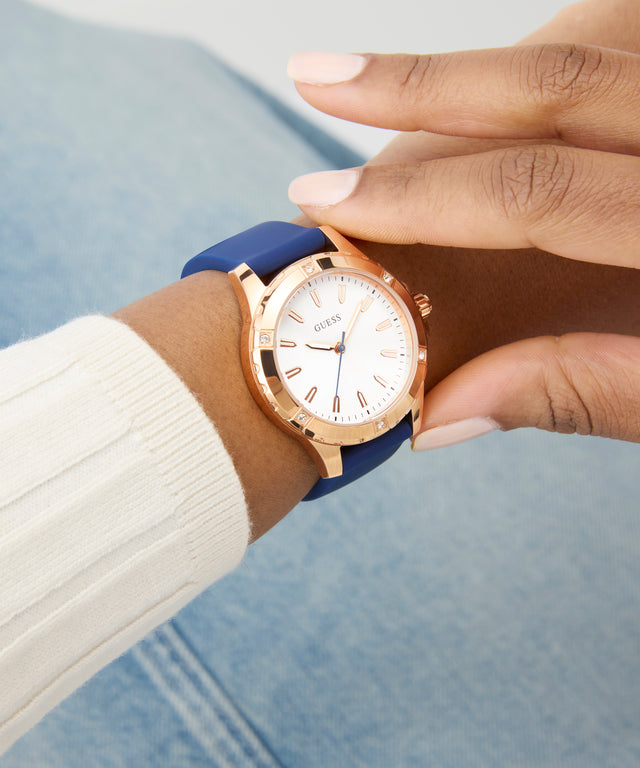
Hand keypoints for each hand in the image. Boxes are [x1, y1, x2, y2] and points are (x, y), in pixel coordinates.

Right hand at [287, 40, 639, 444]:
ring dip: (480, 58)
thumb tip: (440, 415)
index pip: (541, 194)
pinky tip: (503, 72)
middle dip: (420, 81)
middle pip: (558, 80)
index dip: (423, 200)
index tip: (327, 201)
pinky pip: (632, 29)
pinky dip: (565, 38)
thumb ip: (578, 390)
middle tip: (316, 77)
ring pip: (596, 33)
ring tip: (379, 78)